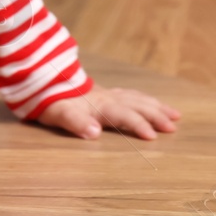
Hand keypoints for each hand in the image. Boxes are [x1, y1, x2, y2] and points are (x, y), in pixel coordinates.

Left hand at [36, 87, 180, 140]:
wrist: (41, 78)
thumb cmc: (50, 101)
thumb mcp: (58, 114)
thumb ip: (76, 122)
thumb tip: (93, 132)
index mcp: (100, 105)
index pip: (125, 116)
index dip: (139, 125)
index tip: (154, 137)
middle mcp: (108, 98)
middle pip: (138, 105)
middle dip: (157, 115)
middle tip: (174, 126)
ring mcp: (106, 93)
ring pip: (137, 98)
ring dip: (156, 106)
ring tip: (174, 113)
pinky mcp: (102, 92)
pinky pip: (130, 94)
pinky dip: (143, 98)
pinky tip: (147, 100)